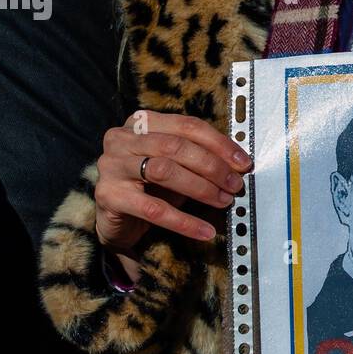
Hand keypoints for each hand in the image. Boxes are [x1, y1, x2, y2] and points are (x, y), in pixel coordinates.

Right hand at [95, 110, 251, 267]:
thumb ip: (198, 158)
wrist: (116, 218)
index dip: (219, 144)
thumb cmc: (149, 186)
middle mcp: (122, 139)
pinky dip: (184, 222)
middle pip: (176, 146)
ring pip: (164, 171)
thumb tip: (238, 165)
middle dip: (212, 166)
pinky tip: (204, 231)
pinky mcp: (109, 196)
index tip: (243, 162)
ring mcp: (112, 166)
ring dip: (201, 188)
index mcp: (141, 122)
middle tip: (235, 185)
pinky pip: (154, 209)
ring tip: (223, 201)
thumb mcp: (175, 165)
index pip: (187, 125)